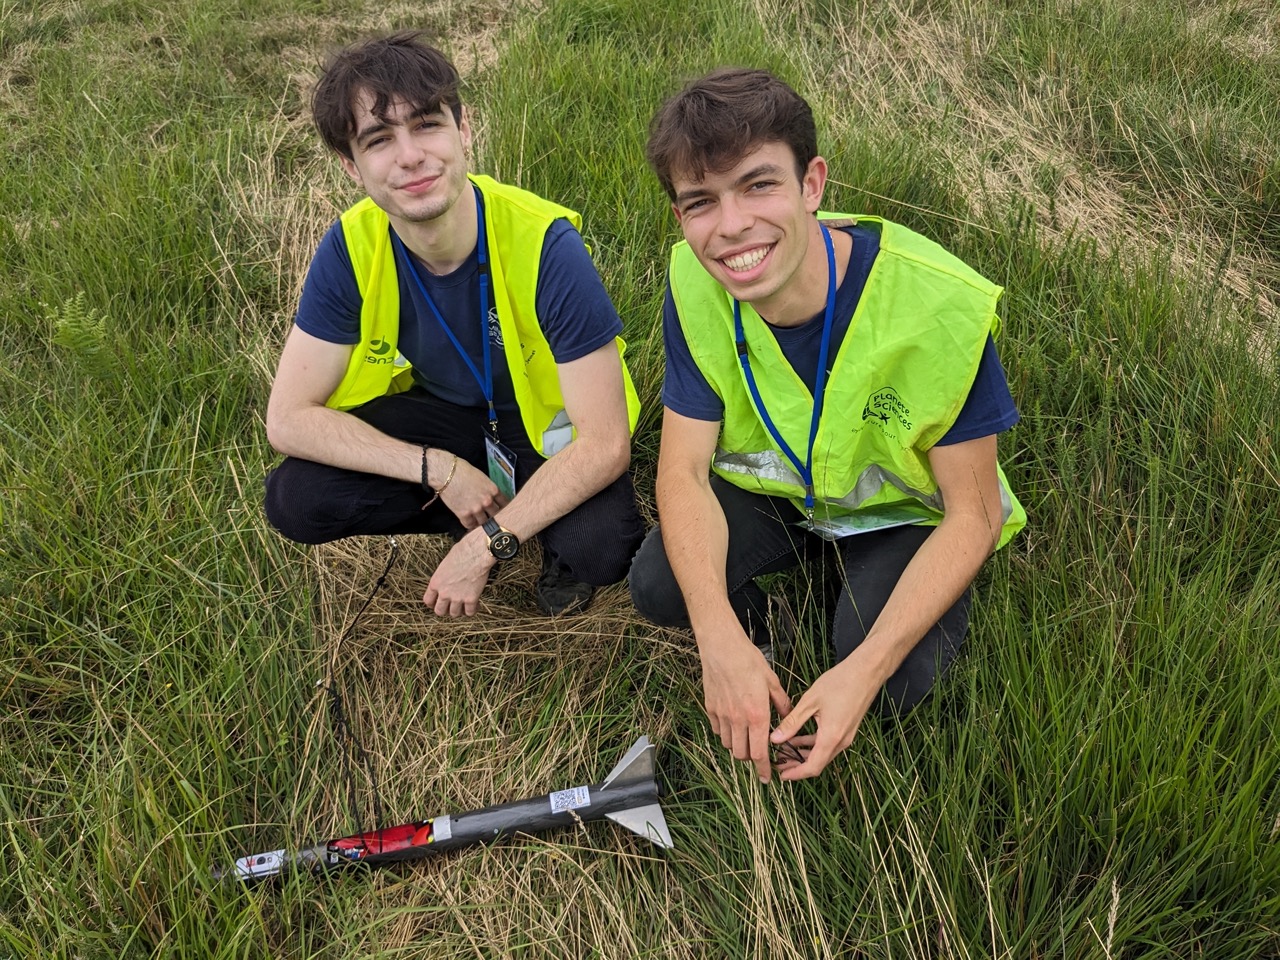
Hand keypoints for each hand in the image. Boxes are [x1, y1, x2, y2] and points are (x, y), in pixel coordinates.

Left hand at [422, 530, 495, 616]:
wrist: (476, 553)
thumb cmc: (462, 552)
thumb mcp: (444, 564)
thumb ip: (443, 576)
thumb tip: (447, 578)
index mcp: (436, 582)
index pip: (428, 600)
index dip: (432, 604)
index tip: (437, 603)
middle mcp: (444, 593)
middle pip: (440, 611)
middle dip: (445, 610)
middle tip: (450, 607)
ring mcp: (457, 597)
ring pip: (454, 614)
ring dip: (459, 611)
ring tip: (463, 606)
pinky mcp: (471, 599)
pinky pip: (469, 612)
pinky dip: (472, 610)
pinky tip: (475, 606)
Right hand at [437, 456, 506, 528]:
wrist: (446, 473)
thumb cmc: (462, 470)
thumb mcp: (481, 477)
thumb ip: (488, 488)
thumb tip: (489, 495)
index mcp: (493, 490)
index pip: (504, 503)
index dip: (502, 507)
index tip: (499, 510)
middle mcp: (487, 501)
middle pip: (495, 514)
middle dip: (491, 515)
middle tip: (488, 516)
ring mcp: (476, 509)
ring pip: (483, 522)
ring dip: (480, 521)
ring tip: (477, 519)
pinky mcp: (464, 514)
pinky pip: (470, 525)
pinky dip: (469, 524)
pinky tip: (468, 522)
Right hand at [697, 626, 792, 782]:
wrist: (722, 647)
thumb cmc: (749, 661)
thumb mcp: (772, 681)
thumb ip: (781, 704)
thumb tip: (788, 717)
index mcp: (757, 715)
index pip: (759, 753)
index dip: (764, 769)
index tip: (768, 778)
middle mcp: (738, 720)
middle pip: (742, 754)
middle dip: (751, 758)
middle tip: (759, 752)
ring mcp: (722, 715)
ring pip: (728, 745)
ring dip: (738, 746)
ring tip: (746, 737)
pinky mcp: (710, 708)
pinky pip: (718, 730)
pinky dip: (726, 733)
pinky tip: (733, 723)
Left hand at [769, 655, 878, 779]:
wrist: (866, 672)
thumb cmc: (839, 683)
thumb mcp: (810, 701)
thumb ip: (792, 722)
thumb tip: (775, 739)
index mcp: (832, 737)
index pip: (813, 767)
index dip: (796, 774)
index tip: (781, 775)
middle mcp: (841, 741)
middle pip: (817, 763)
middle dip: (797, 766)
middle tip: (779, 764)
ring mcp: (846, 736)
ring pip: (822, 754)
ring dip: (803, 755)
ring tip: (784, 751)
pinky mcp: (847, 729)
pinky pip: (828, 744)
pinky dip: (812, 744)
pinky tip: (797, 738)